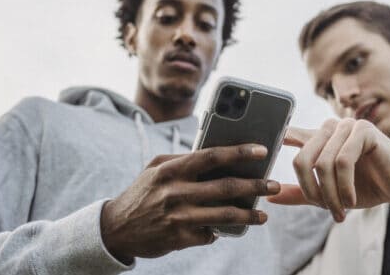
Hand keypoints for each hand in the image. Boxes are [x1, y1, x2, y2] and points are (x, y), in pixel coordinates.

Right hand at [100, 144, 279, 262]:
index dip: (239, 152)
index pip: (211, 156)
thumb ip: (183, 160)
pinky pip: (210, 233)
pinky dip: (221, 230)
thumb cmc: (142, 192)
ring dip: (248, 215)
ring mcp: (178, 217)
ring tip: (263, 216)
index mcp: (171, 169)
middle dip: (255, 186)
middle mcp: (175, 192)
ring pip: (224, 215)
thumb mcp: (156, 168)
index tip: (262, 151)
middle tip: (274, 185)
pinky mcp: (180, 238)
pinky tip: (229, 228)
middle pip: (225, 187)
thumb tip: (218, 154)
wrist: (115, 228)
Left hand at [268, 119, 389, 222]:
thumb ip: (301, 193)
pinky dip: (344, 187)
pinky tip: (351, 200)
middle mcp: (331, 128)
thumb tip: (270, 196)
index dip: (276, 143)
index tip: (261, 155)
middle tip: (325, 209)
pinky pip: (342, 161)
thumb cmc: (368, 187)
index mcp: (320, 138)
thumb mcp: (329, 193)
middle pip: (302, 158)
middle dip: (310, 190)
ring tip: (340, 210)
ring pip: (322, 163)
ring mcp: (347, 126)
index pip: (290, 137)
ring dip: (330, 194)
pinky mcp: (364, 131)